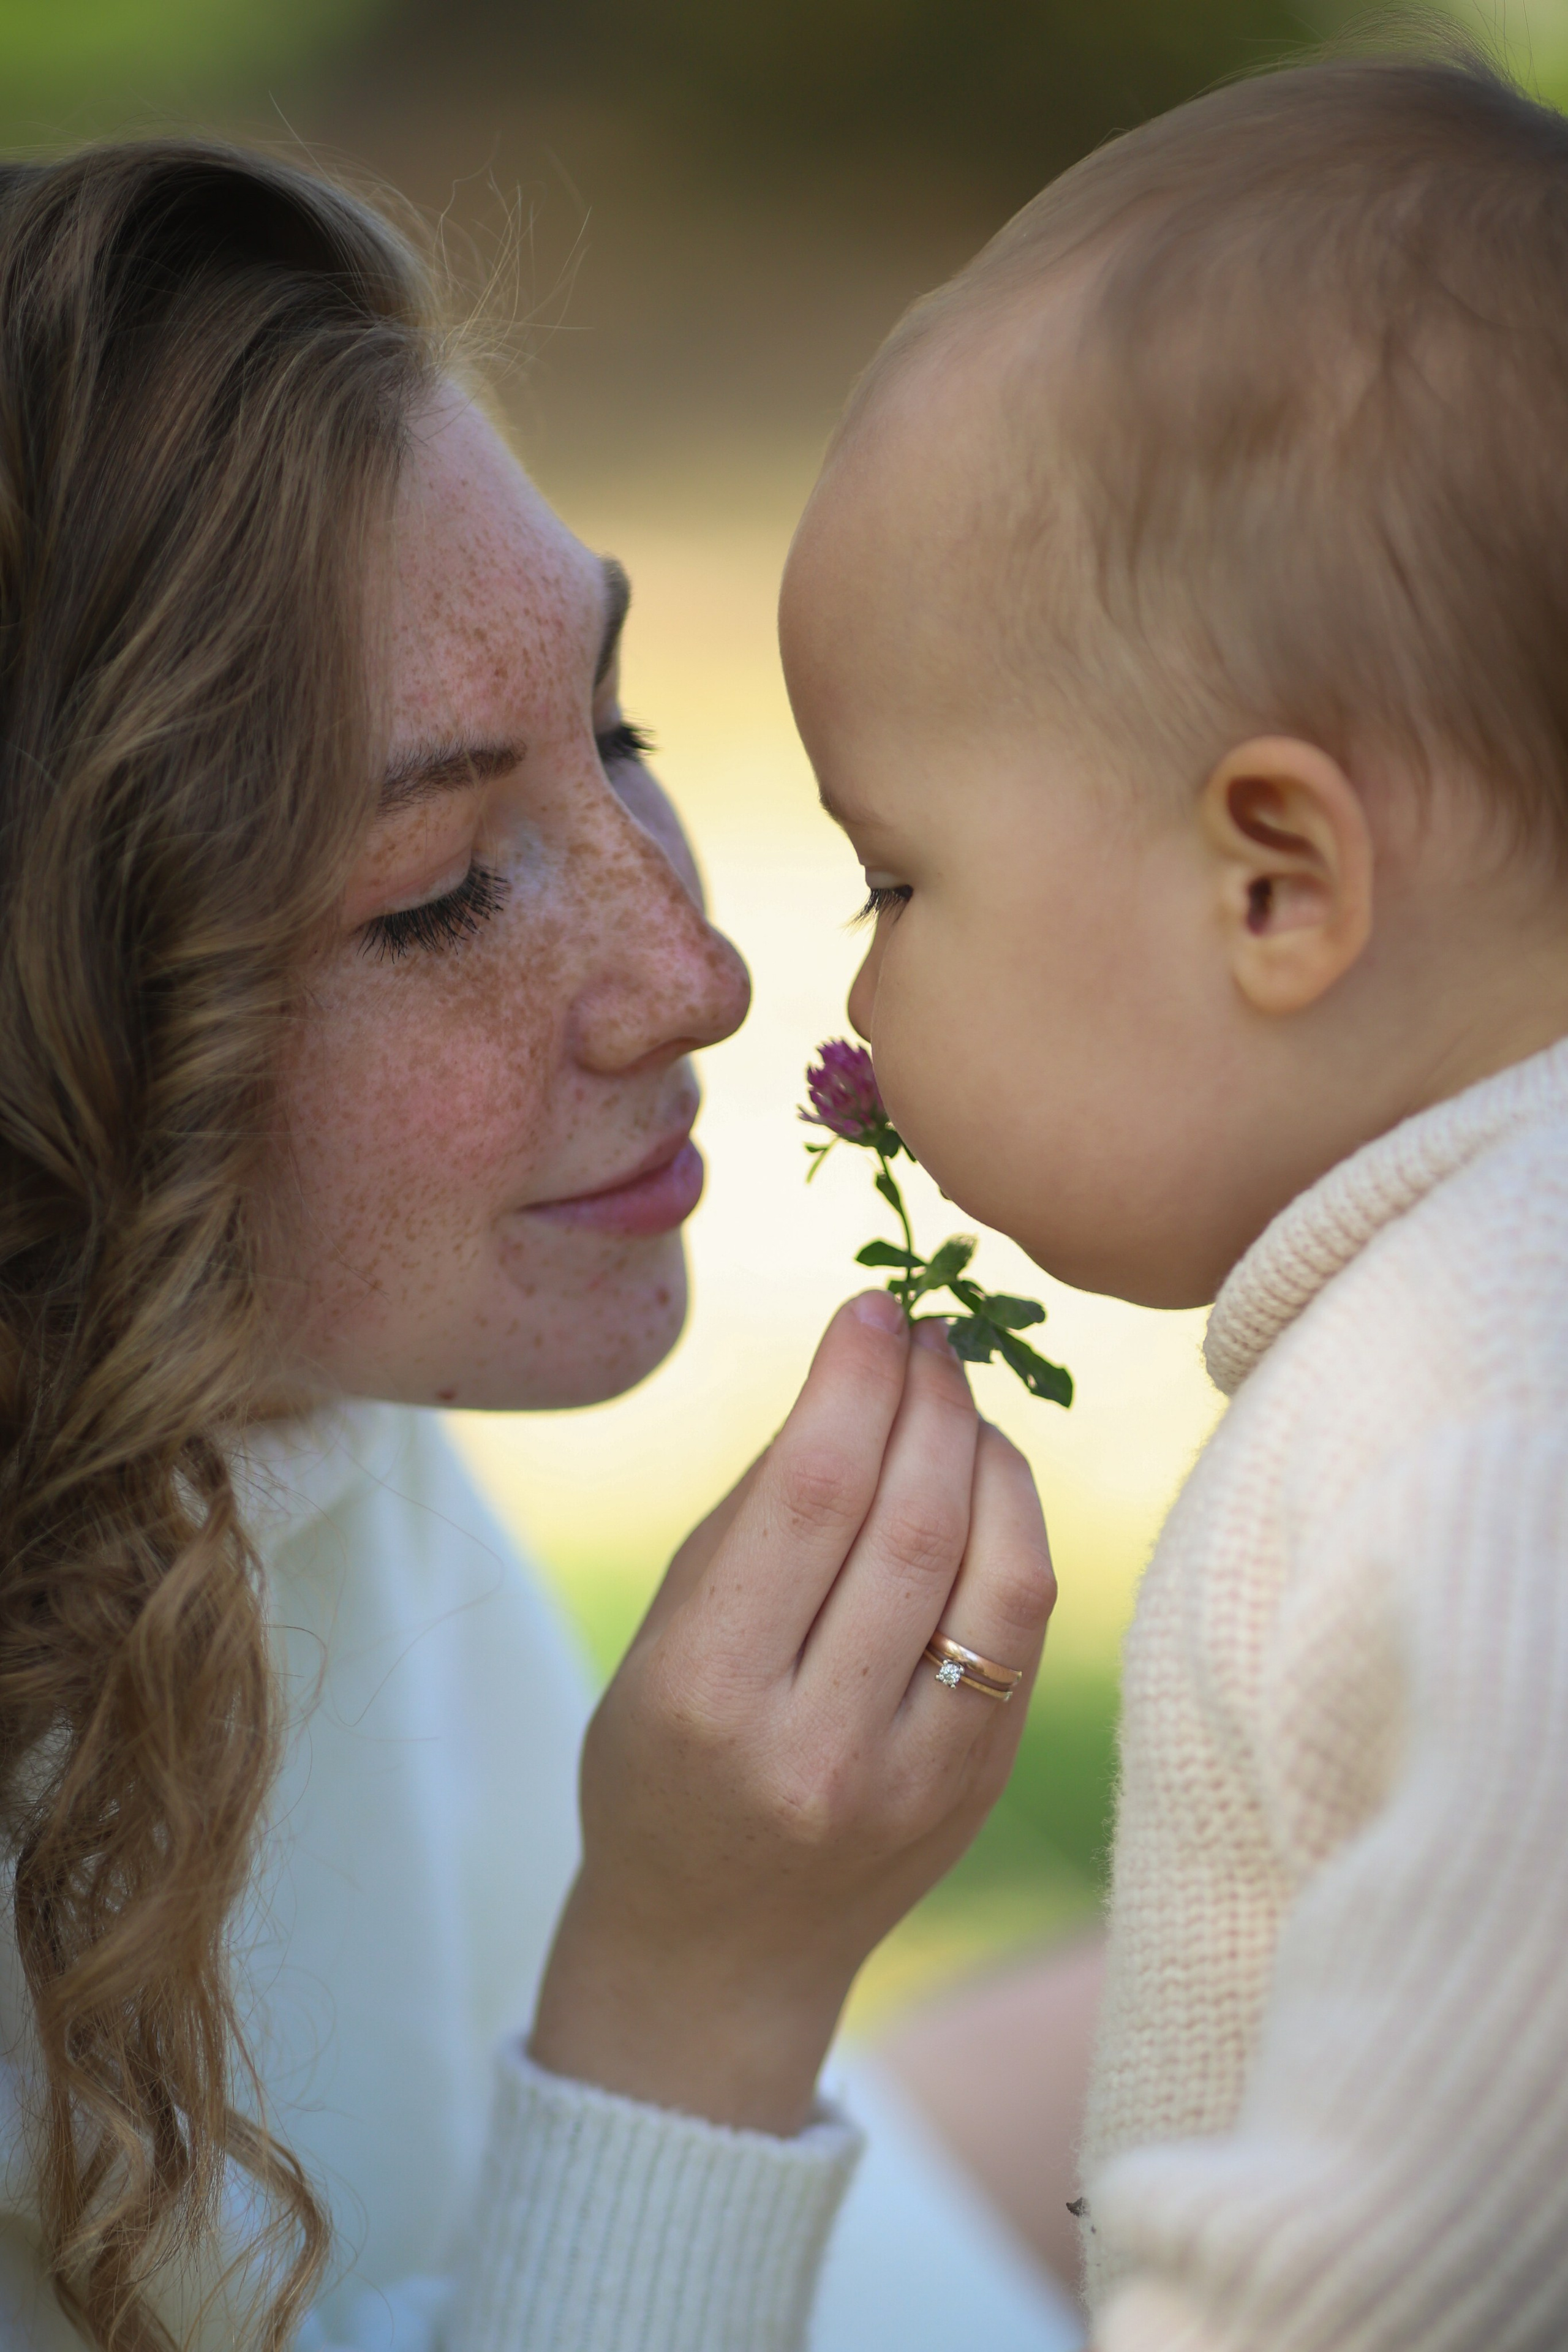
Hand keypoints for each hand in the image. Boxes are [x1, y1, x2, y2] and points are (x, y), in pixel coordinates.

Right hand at [529, 1291, 1055, 2133]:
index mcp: (707, 1694)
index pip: (809, 1498)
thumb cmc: (663, 1766)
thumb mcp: (662, 1640)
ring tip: (957, 1394)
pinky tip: (987, 1479)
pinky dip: (1016, 1530)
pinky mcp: (979, 1789)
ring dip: (987, 1454)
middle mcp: (816, 1743)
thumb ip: (758, 1515)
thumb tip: (856, 1381)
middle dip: (927, 1398)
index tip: (871, 1306)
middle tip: (925, 1330)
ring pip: (995, 1573)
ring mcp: (914, 1778)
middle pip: (912, 1523)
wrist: (715, 1953)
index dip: (852, 1382)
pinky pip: (1024, 1630)